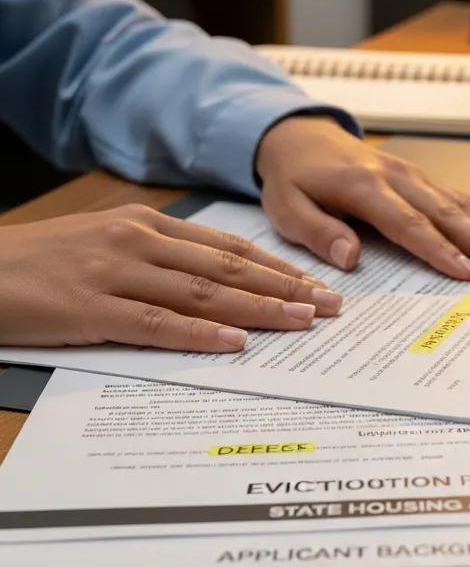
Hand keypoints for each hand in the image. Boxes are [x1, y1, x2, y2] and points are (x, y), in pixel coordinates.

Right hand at [0, 205, 342, 351]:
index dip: (278, 267)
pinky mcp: (88, 309)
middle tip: (331, 305)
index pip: (229, 247)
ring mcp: (114, 274)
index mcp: (146, 224)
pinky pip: (156, 323)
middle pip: (229, 268)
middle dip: (287, 288)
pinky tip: (235, 342)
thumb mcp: (105, 242)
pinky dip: (200, 333)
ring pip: (204, 293)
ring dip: (260, 308)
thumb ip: (158, 255)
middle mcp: (139, 242)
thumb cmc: (40, 261)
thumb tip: (214, 277)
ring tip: (303, 322)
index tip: (316, 284)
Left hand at [256, 116, 469, 278]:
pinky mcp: (424, 178)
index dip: (440, 250)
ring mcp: (416, 175)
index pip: (409, 224)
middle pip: (448, 213)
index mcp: (364, 186)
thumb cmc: (294, 178)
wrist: (301, 135)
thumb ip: (318, 232)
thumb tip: (350, 257)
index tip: (468, 272)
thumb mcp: (287, 208)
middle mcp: (399, 177)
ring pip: (464, 204)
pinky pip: (464, 196)